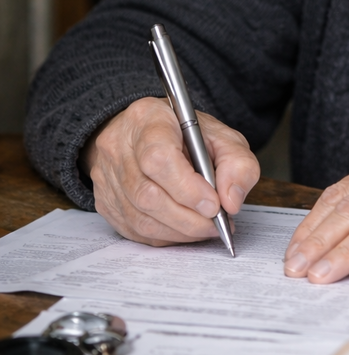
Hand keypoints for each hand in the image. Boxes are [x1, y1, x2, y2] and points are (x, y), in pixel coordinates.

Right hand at [81, 97, 259, 245]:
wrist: (151, 135)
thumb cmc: (187, 136)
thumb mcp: (222, 137)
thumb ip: (237, 163)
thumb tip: (231, 201)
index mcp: (148, 119)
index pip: (158, 158)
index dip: (187, 188)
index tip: (213, 204)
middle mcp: (119, 147)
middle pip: (147, 194)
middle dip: (188, 218)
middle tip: (217, 223)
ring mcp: (107, 176)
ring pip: (141, 218)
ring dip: (180, 230)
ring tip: (206, 227)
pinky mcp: (106, 202)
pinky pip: (135, 231)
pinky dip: (166, 235)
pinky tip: (185, 229)